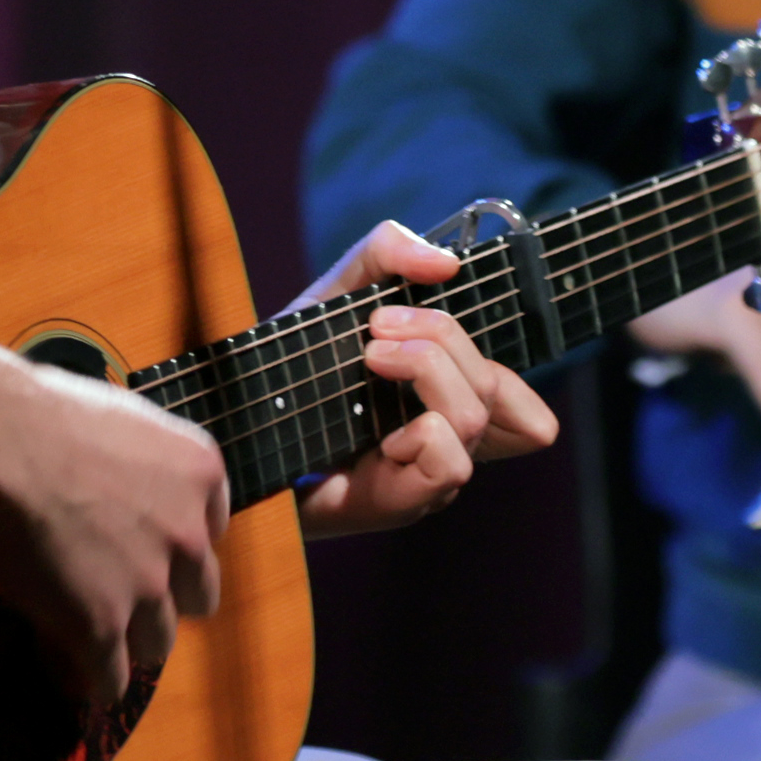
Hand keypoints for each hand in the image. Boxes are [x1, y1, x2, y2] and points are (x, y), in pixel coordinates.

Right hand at [0, 332, 228, 703]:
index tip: (146, 546)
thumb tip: (117, 480)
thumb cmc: (41, 413)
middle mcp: (189, 533)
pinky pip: (111, 678)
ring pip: (158, 641)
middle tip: (122, 592)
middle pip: (197, 595)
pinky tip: (78, 679)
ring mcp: (148, 584)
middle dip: (164, 598)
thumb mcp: (122, 418)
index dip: (175, 544)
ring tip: (92, 634)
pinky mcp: (100, 624)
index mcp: (200, 473)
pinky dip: (97, 683)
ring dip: (129, 640)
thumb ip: (141, 462)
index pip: (212, 529)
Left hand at [290, 221, 562, 537]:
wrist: (232, 423)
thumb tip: (446, 262)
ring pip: (471, 417)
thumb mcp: (336, 294)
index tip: (424, 328)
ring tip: (369, 359)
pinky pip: (448, 461)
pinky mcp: (397, 504)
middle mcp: (444, 449)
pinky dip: (417, 430)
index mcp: (445, 408)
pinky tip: (375, 433)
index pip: (528, 419)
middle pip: (493, 388)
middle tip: (376, 329)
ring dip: (425, 369)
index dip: (509, 378)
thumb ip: (386, 256)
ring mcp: (424, 481)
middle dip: (438, 336)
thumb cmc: (289, 367)